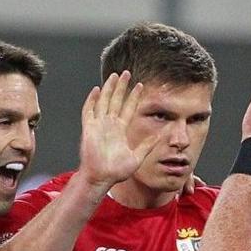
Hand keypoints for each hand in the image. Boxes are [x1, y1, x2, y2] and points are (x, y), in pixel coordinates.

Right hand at [76, 71, 155, 187]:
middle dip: (121, 87)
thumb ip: (147, 146)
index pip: (128, 108)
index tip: (140, 85)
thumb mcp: (137, 157)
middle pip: (116, 101)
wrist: (101, 178)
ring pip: (104, 102)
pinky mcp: (89, 129)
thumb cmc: (116, 172)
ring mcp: (98, 125)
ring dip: (109, 89)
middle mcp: (109, 125)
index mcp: (120, 130)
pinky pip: (89, 111)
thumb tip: (161, 136)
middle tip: (126, 73)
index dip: (134, 97)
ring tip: (114, 75)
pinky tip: (97, 90)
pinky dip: (92, 101)